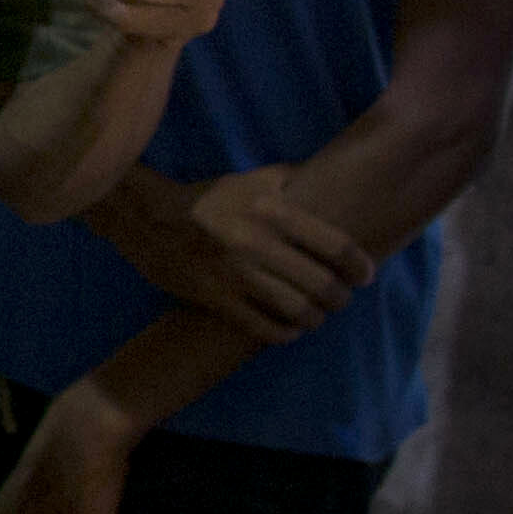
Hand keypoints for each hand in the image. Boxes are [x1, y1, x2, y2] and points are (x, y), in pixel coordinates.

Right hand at [104, 164, 370, 341]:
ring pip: (296, 310)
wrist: (148, 219)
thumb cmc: (207, 199)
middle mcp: (257, 244)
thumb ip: (291, 181)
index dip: (359, 266)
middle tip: (340, 299)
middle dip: (340, 298)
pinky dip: (284, 333)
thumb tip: (328, 182)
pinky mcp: (215, 298)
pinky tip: (290, 329)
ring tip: (316, 316)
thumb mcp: (250, 180)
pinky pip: (262, 326)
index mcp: (273, 212)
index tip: (364, 276)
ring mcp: (235, 274)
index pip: (336, 246)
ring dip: (315, 318)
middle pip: (322, 284)